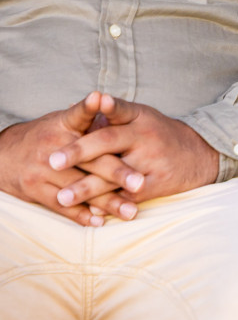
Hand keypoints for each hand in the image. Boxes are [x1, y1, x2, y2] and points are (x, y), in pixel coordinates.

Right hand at [0, 93, 145, 224]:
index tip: (101, 98)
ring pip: (80, 189)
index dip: (89, 106)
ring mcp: (43, 170)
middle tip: (141, 183)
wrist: (5, 155)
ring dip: (107, 202)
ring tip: (130, 211)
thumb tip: (111, 103)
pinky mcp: (35, 190)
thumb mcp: (64, 121)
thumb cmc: (47, 135)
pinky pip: (61, 206)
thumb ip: (88, 118)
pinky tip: (100, 221)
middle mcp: (53, 147)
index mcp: (63, 125)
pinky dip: (82, 215)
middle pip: (90, 160)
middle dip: (118, 173)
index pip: (79, 113)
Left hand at [46, 97, 218, 212]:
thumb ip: (110, 116)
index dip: (108, 105)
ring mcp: (151, 161)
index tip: (96, 99)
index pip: (120, 109)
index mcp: (139, 117)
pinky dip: (108, 205)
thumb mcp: (141, 117)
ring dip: (87, 187)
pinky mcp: (157, 184)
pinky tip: (88, 212)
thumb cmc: (158, 135)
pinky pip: (128, 196)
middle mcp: (145, 136)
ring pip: (114, 175)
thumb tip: (71, 108)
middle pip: (109, 142)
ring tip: (63, 197)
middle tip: (52, 161)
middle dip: (79, 152)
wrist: (199, 155)